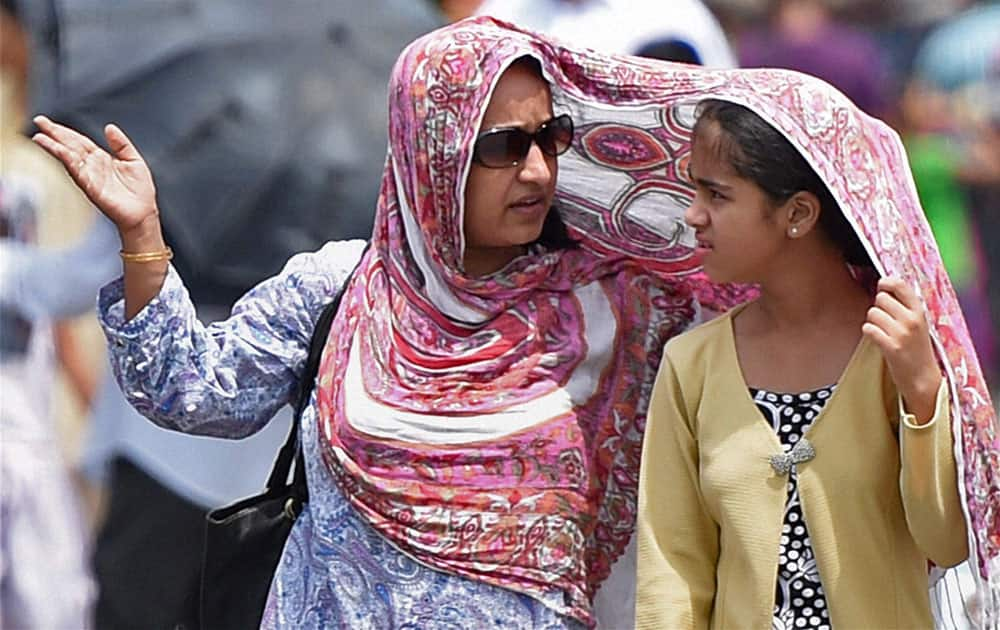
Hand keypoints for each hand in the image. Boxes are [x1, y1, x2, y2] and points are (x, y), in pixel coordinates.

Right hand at [32, 116, 157, 234]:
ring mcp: (90, 177)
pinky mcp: (92, 189)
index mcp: (101, 158)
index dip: (64, 131)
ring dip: (55, 147)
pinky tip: (60, 152)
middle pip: (70, 146)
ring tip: (40, 137)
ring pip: (70, 159)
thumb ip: (121, 144)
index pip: (78, 141)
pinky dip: (69, 162)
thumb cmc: (139, 190)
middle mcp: (92, 166)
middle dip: (54, 134)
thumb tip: (109, 127)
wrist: (143, 213)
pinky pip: (79, 173)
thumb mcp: (134, 160)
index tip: (47, 122)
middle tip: (39, 121)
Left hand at [862, 277, 941, 422]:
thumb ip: (906, 307)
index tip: (882, 285)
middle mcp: (912, 320)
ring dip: (872, 321)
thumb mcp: (919, 324)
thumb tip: (884, 289)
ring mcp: (901, 333)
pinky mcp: (891, 347)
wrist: (923, 379)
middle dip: (878, 307)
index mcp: (920, 312)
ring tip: (882, 331)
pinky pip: (868, 328)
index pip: (901, 285)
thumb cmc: (918, 350)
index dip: (887, 282)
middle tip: (884, 319)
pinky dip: (869, 332)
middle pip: (881, 298)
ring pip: (872, 313)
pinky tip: (877, 338)